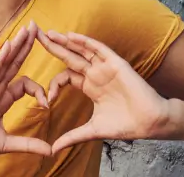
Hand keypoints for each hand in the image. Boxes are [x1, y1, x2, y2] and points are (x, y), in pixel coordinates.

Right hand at [0, 21, 50, 167]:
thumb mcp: (6, 144)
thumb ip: (28, 144)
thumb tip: (49, 150)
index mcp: (1, 100)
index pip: (25, 84)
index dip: (39, 90)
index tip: (47, 105)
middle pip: (14, 63)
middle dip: (26, 45)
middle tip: (37, 26)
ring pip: (5, 62)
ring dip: (18, 45)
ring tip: (29, 28)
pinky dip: (1, 58)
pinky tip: (10, 44)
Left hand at [37, 29, 177, 153]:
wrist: (149, 123)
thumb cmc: (125, 125)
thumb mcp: (92, 130)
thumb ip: (72, 137)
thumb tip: (53, 150)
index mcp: (90, 87)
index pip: (65, 77)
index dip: (53, 85)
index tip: (46, 101)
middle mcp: (95, 74)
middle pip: (69, 57)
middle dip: (52, 47)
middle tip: (34, 36)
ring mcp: (105, 67)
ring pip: (82, 49)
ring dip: (65, 41)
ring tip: (48, 33)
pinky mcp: (116, 64)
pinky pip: (98, 49)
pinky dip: (85, 42)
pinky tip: (70, 36)